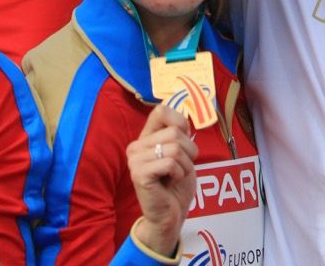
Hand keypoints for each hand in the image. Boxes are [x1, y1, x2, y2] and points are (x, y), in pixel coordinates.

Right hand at [126, 104, 198, 257]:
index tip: (184, 138)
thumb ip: (178, 133)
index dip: (179, 121)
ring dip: (186, 164)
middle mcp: (136, 146)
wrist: (170, 215)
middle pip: (174, 132)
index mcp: (144, 138)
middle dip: (189, 150)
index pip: (161, 110)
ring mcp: (135, 160)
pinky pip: (170, 162)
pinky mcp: (139, 174)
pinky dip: (179, 172)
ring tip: (178, 174)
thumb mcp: (182, 152)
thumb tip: (183, 118)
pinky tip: (171, 181)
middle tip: (183, 166)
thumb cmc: (176, 183)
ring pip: (175, 147)